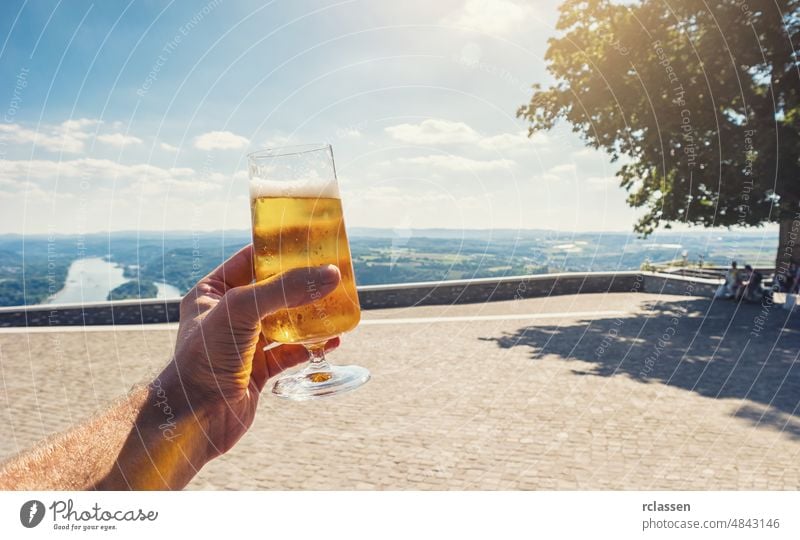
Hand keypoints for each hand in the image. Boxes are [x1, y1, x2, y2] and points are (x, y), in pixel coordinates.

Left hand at [160, 245, 340, 460]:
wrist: (194, 418)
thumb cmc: (204, 357)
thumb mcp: (241, 310)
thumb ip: (285, 289)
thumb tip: (330, 274)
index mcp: (212, 293)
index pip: (249, 260)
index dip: (278, 250)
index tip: (309, 242)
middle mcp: (227, 316)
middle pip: (273, 291)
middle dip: (302, 284)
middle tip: (331, 274)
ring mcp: (243, 345)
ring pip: (285, 323)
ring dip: (310, 316)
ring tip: (337, 305)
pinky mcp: (258, 371)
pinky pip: (290, 352)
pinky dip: (311, 346)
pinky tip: (331, 341)